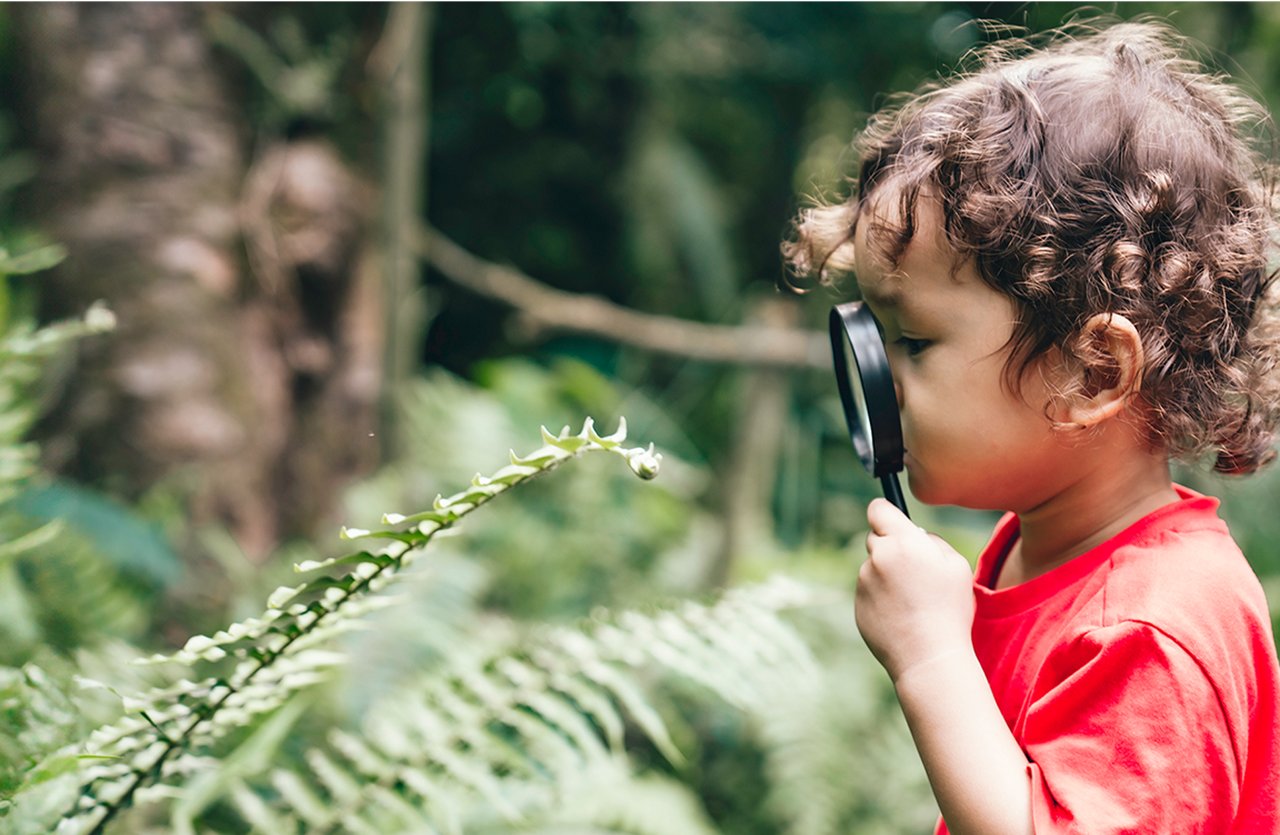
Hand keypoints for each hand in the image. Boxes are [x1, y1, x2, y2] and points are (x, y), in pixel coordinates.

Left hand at [856, 499, 976, 683]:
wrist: (929, 656)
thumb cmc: (950, 609)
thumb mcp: (956, 565)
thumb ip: (931, 540)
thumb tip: (914, 533)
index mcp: (901, 543)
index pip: (878, 509)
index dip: (886, 513)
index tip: (893, 521)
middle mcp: (877, 558)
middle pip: (876, 538)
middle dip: (891, 546)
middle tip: (914, 569)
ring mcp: (863, 582)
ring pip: (873, 567)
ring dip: (887, 574)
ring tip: (913, 601)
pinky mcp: (857, 604)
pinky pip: (869, 591)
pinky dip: (881, 597)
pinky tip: (901, 615)